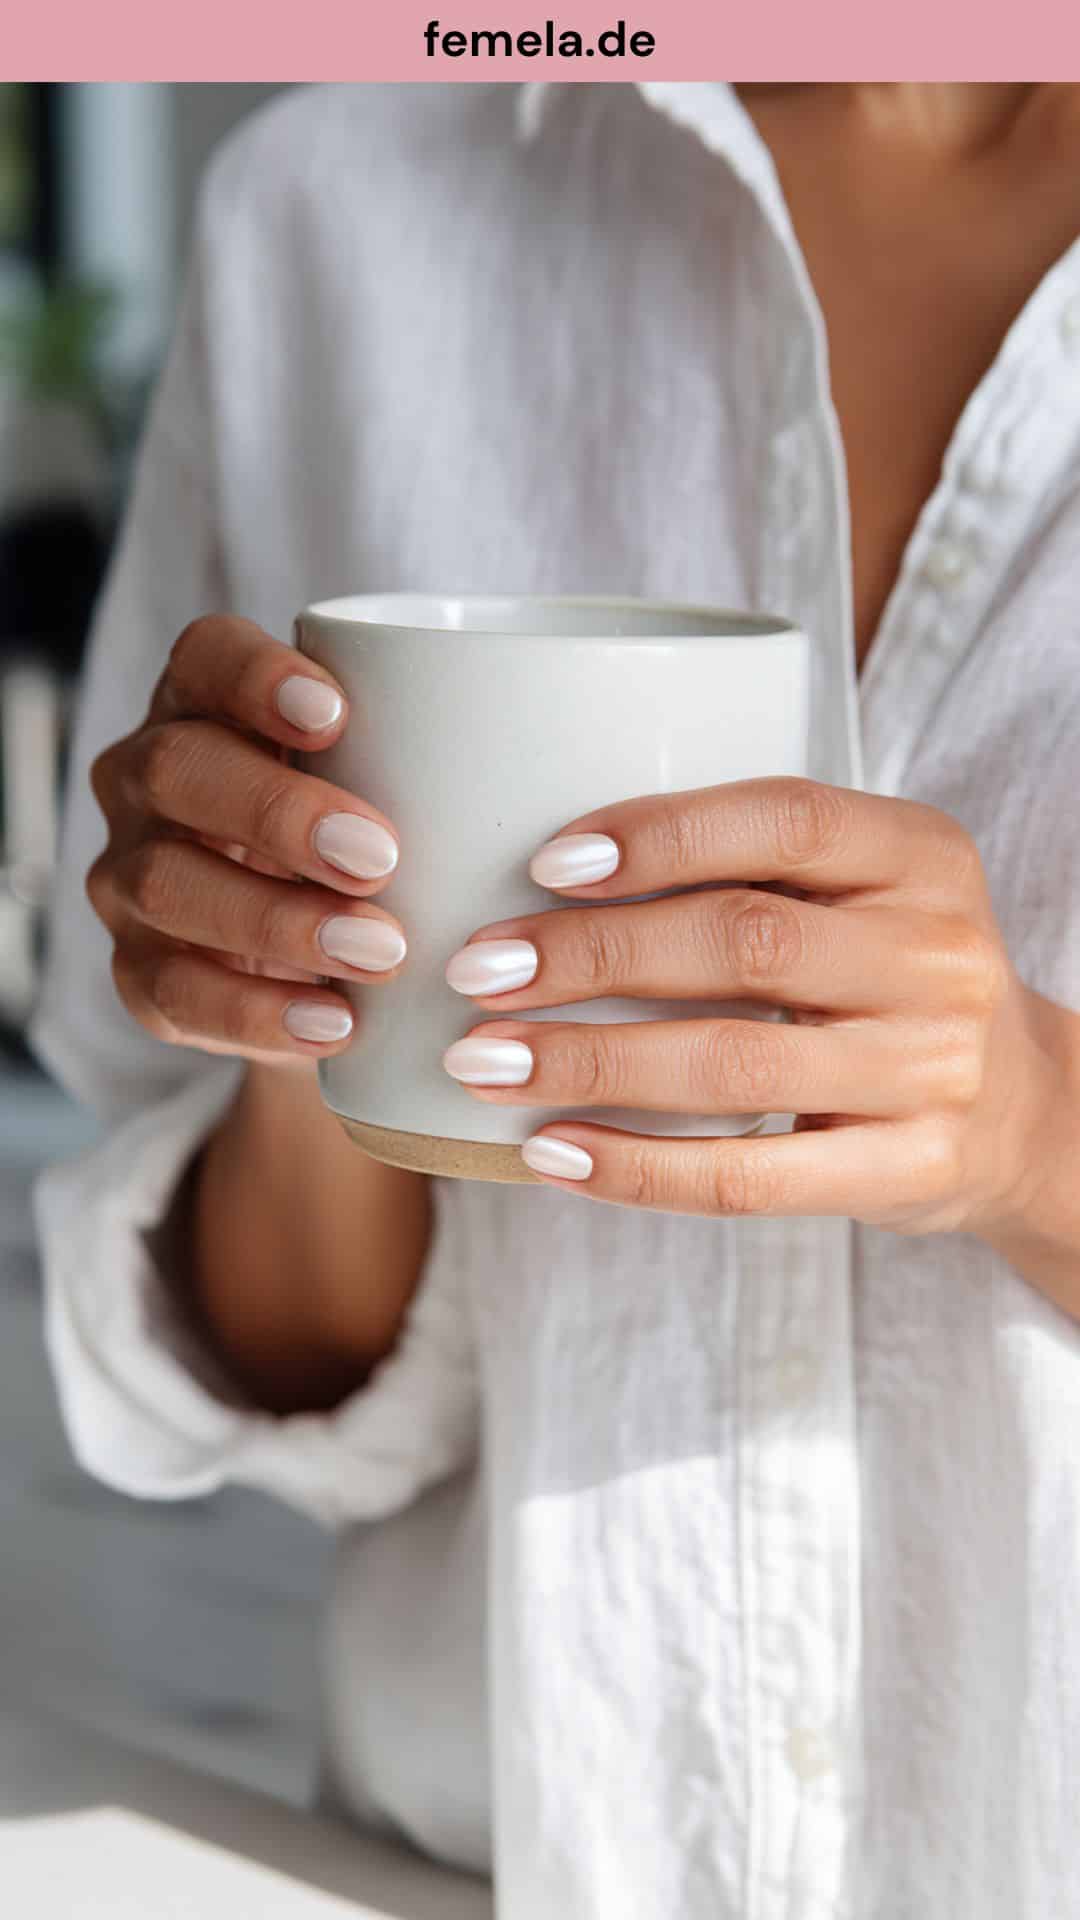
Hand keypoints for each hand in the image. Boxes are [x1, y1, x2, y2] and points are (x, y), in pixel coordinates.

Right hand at [88, 615, 406, 1063]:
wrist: (326, 980)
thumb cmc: (377, 856)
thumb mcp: (405, 796)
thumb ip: (439, 765)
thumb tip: (568, 751)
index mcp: (206, 705)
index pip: (206, 657)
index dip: (257, 677)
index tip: (337, 715)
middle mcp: (147, 780)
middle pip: (178, 769)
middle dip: (279, 812)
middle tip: (381, 858)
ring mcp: (129, 877)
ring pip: (168, 883)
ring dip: (278, 919)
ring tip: (379, 951)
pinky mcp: (136, 972)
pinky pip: (174, 991)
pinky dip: (257, 1013)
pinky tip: (335, 1022)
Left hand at [440, 777, 1078, 1242]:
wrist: (1023, 1109)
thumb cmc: (890, 978)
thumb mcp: (866, 891)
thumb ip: (752, 868)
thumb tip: (539, 878)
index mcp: (920, 855)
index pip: (785, 821)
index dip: (659, 836)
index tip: (546, 864)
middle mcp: (936, 955)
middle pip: (743, 943)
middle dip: (591, 955)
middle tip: (477, 971)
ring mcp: (930, 1069)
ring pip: (735, 1063)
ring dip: (589, 1063)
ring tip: (482, 1061)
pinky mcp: (908, 1169)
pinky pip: (751, 1177)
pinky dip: (635, 1167)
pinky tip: (551, 1152)